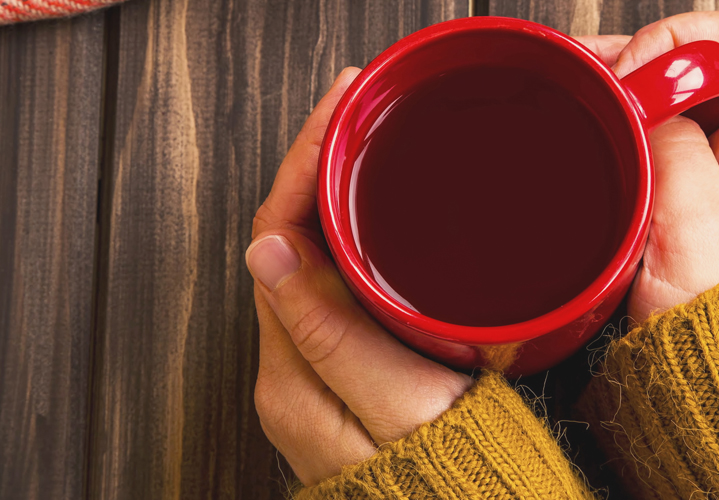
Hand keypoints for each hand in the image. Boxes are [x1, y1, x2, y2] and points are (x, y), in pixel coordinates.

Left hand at [247, 68, 471, 486]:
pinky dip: (354, 235)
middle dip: (318, 163)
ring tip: (368, 139)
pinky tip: (383, 213)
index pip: (278, 236)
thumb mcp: (396, 409)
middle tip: (360, 105)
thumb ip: (332, 336)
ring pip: (312, 259)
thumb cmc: (450, 481)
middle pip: (288, 239)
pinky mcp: (350, 375)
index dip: (305, 162)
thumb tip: (268, 250)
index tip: (343, 107)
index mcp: (292, 372)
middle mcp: (291, 371)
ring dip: (333, 194)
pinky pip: (338, 287)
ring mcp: (318, 374)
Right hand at [589, 10, 718, 321]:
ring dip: (617, 104)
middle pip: (690, 67)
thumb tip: (641, 94)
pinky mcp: (679, 211)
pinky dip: (610, 141)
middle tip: (582, 85)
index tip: (626, 83)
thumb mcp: (698, 237)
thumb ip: (674, 151)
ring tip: (575, 111)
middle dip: (631, 66)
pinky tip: (582, 151)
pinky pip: (645, 150)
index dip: (673, 47)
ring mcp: (711, 184)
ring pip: (661, 108)